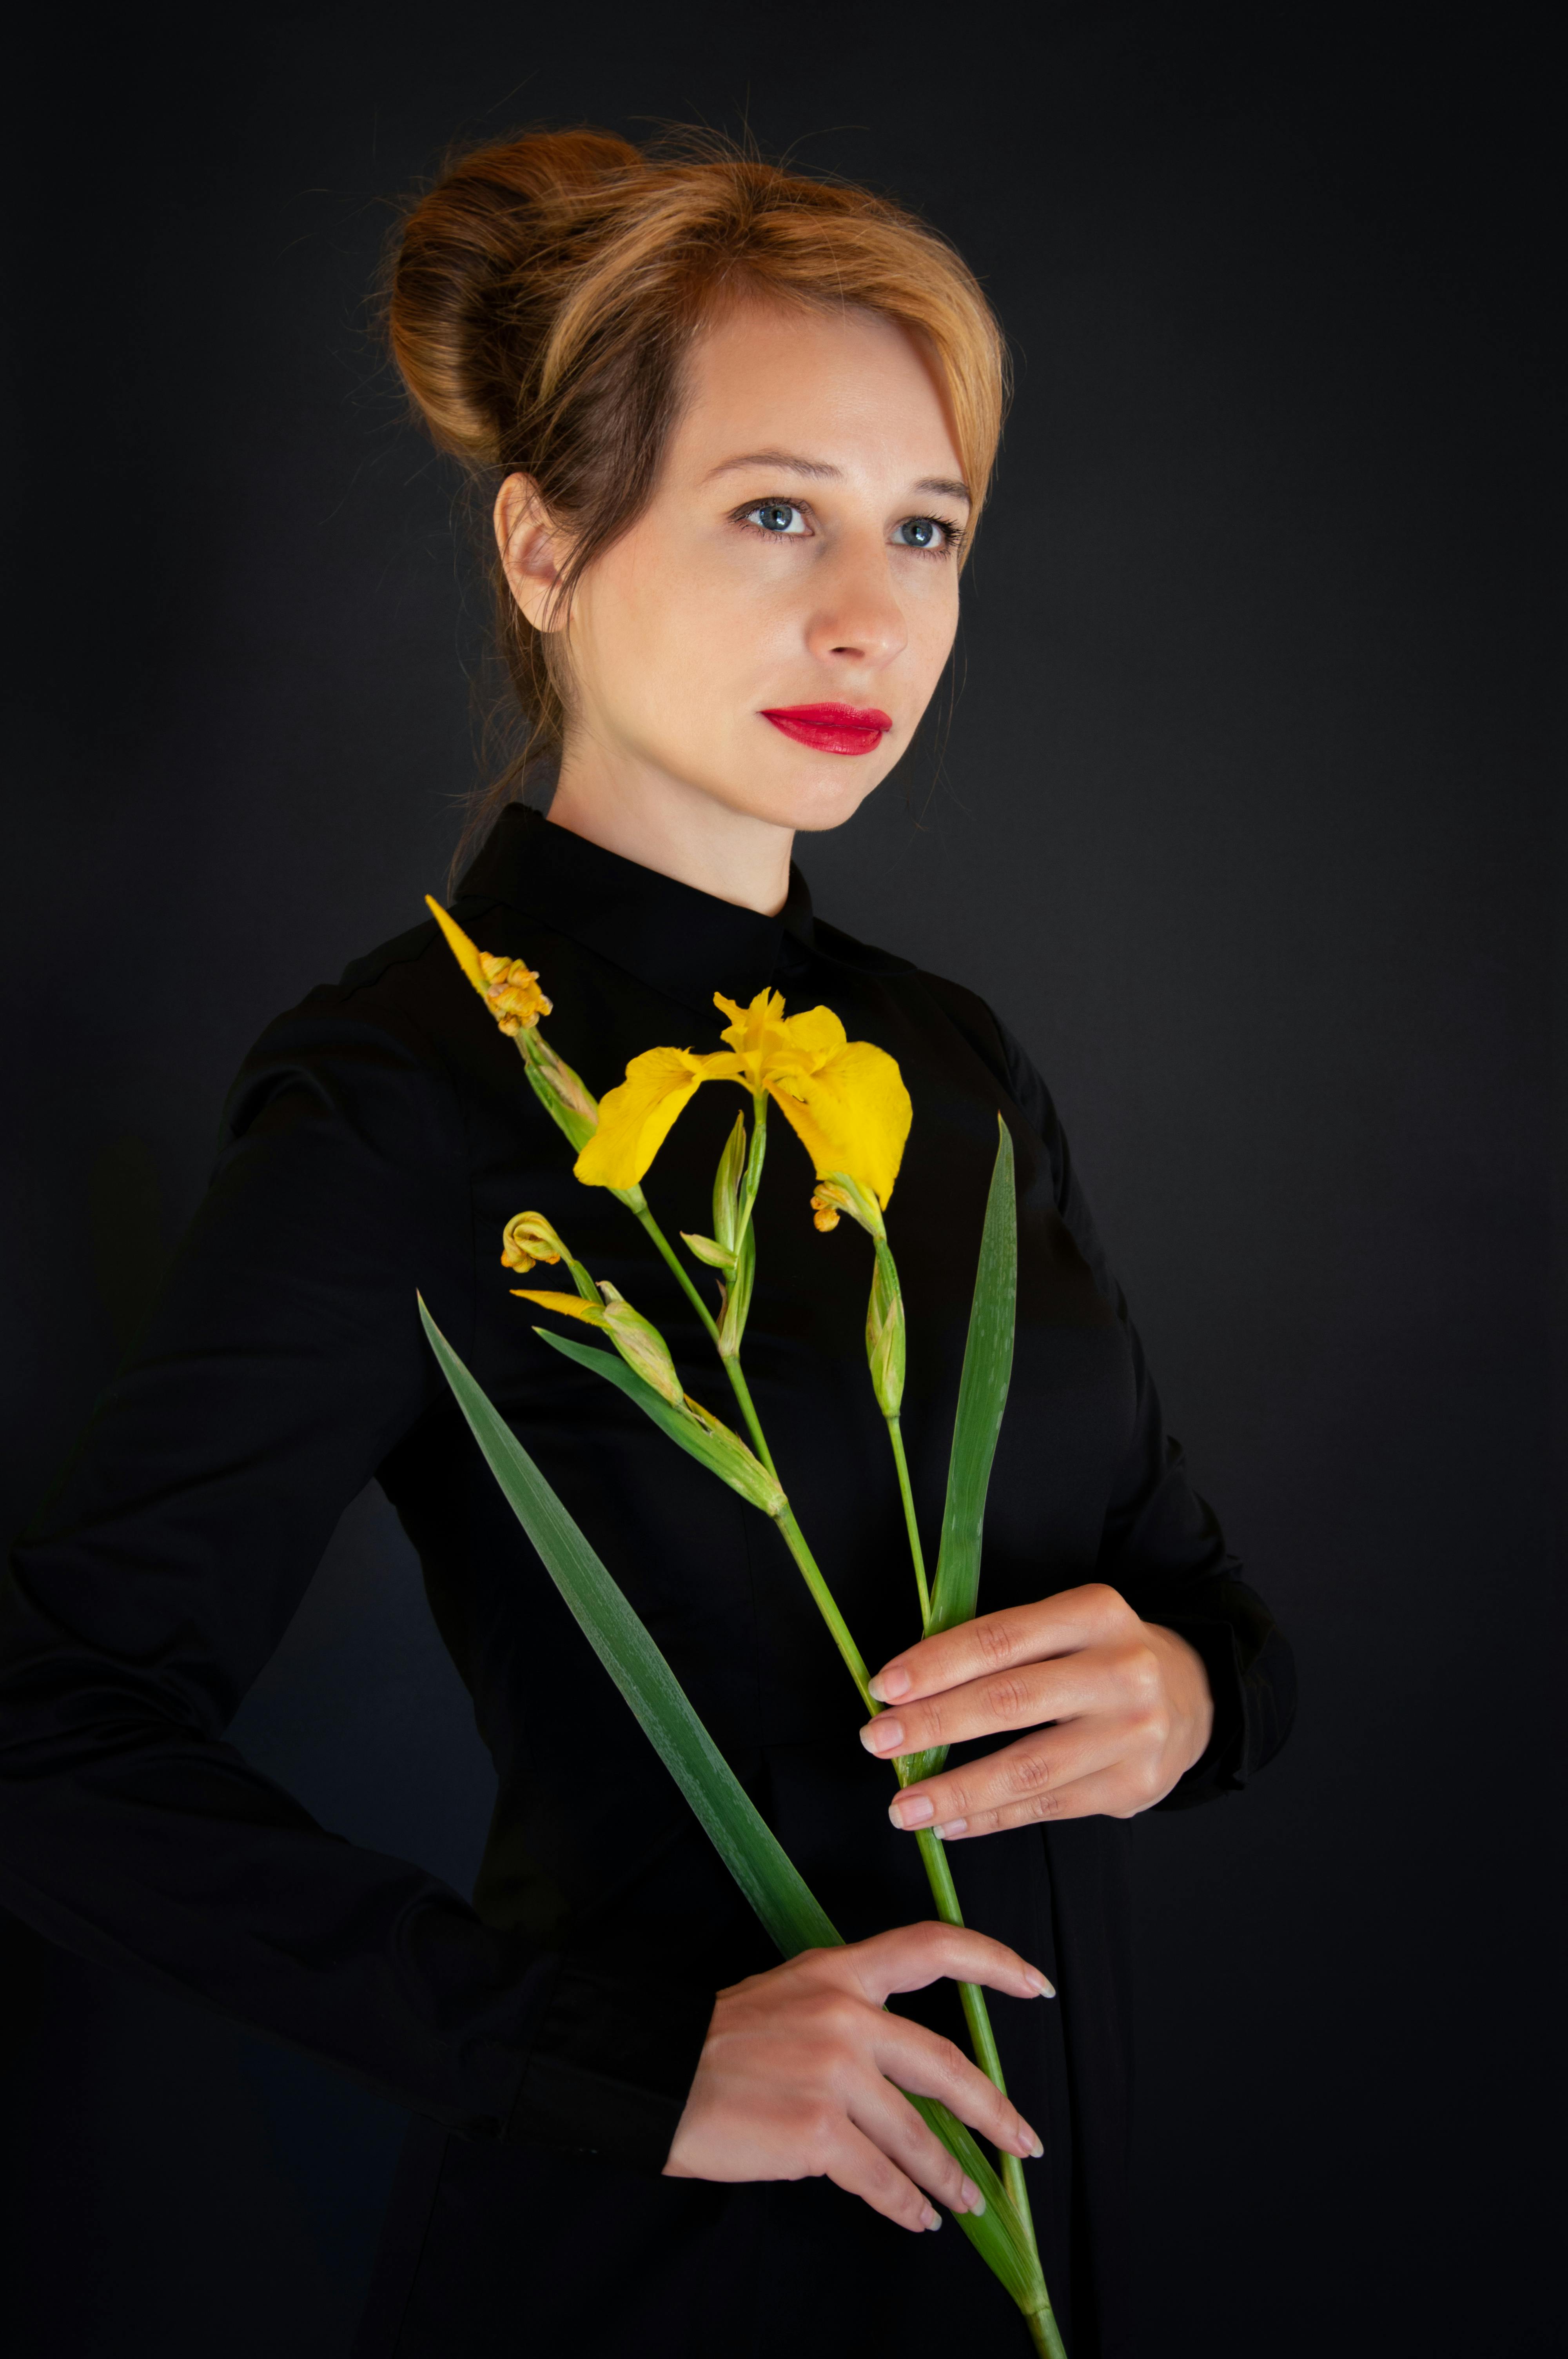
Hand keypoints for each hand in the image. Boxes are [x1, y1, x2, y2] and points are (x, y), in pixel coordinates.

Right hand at [662, 1922, 1051, 2231]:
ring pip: (918, 2134)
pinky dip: (906, 2204)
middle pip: (945, 2064)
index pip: (931, 1947)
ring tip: (967, 2198)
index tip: (1035, 1983)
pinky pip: (881, 2178)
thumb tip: (903, 2071)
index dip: (992, 1962)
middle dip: (994, 2111)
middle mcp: (844, 2016)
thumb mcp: (788, 1996)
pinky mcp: (817, 2133)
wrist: (650, 2072)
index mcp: (838, 1971)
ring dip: (950, 2175)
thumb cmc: (716, 2041)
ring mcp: (833, 2076)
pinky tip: (916, 2216)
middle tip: (1023, 2140)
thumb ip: (847, 2014)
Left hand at [861, 1582, 1213, 1838]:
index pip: (999, 1639)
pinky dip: (989, 1817)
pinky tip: (949, 1822)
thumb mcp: (1065, 1627)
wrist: (1192, 1699)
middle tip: (877, 1741)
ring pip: (1027, 1768)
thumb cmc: (1100, 1657)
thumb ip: (1000, 1649)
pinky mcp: (1132, 1787)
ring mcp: (1132, 1733)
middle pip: (1009, 1702)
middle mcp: (1121, 1670)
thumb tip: (907, 1688)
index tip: (883, 1688)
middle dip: (933, 1724)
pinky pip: (1044, 1807)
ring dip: (954, 1790)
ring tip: (903, 1806)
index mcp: (1094, 1613)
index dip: (935, 1664)